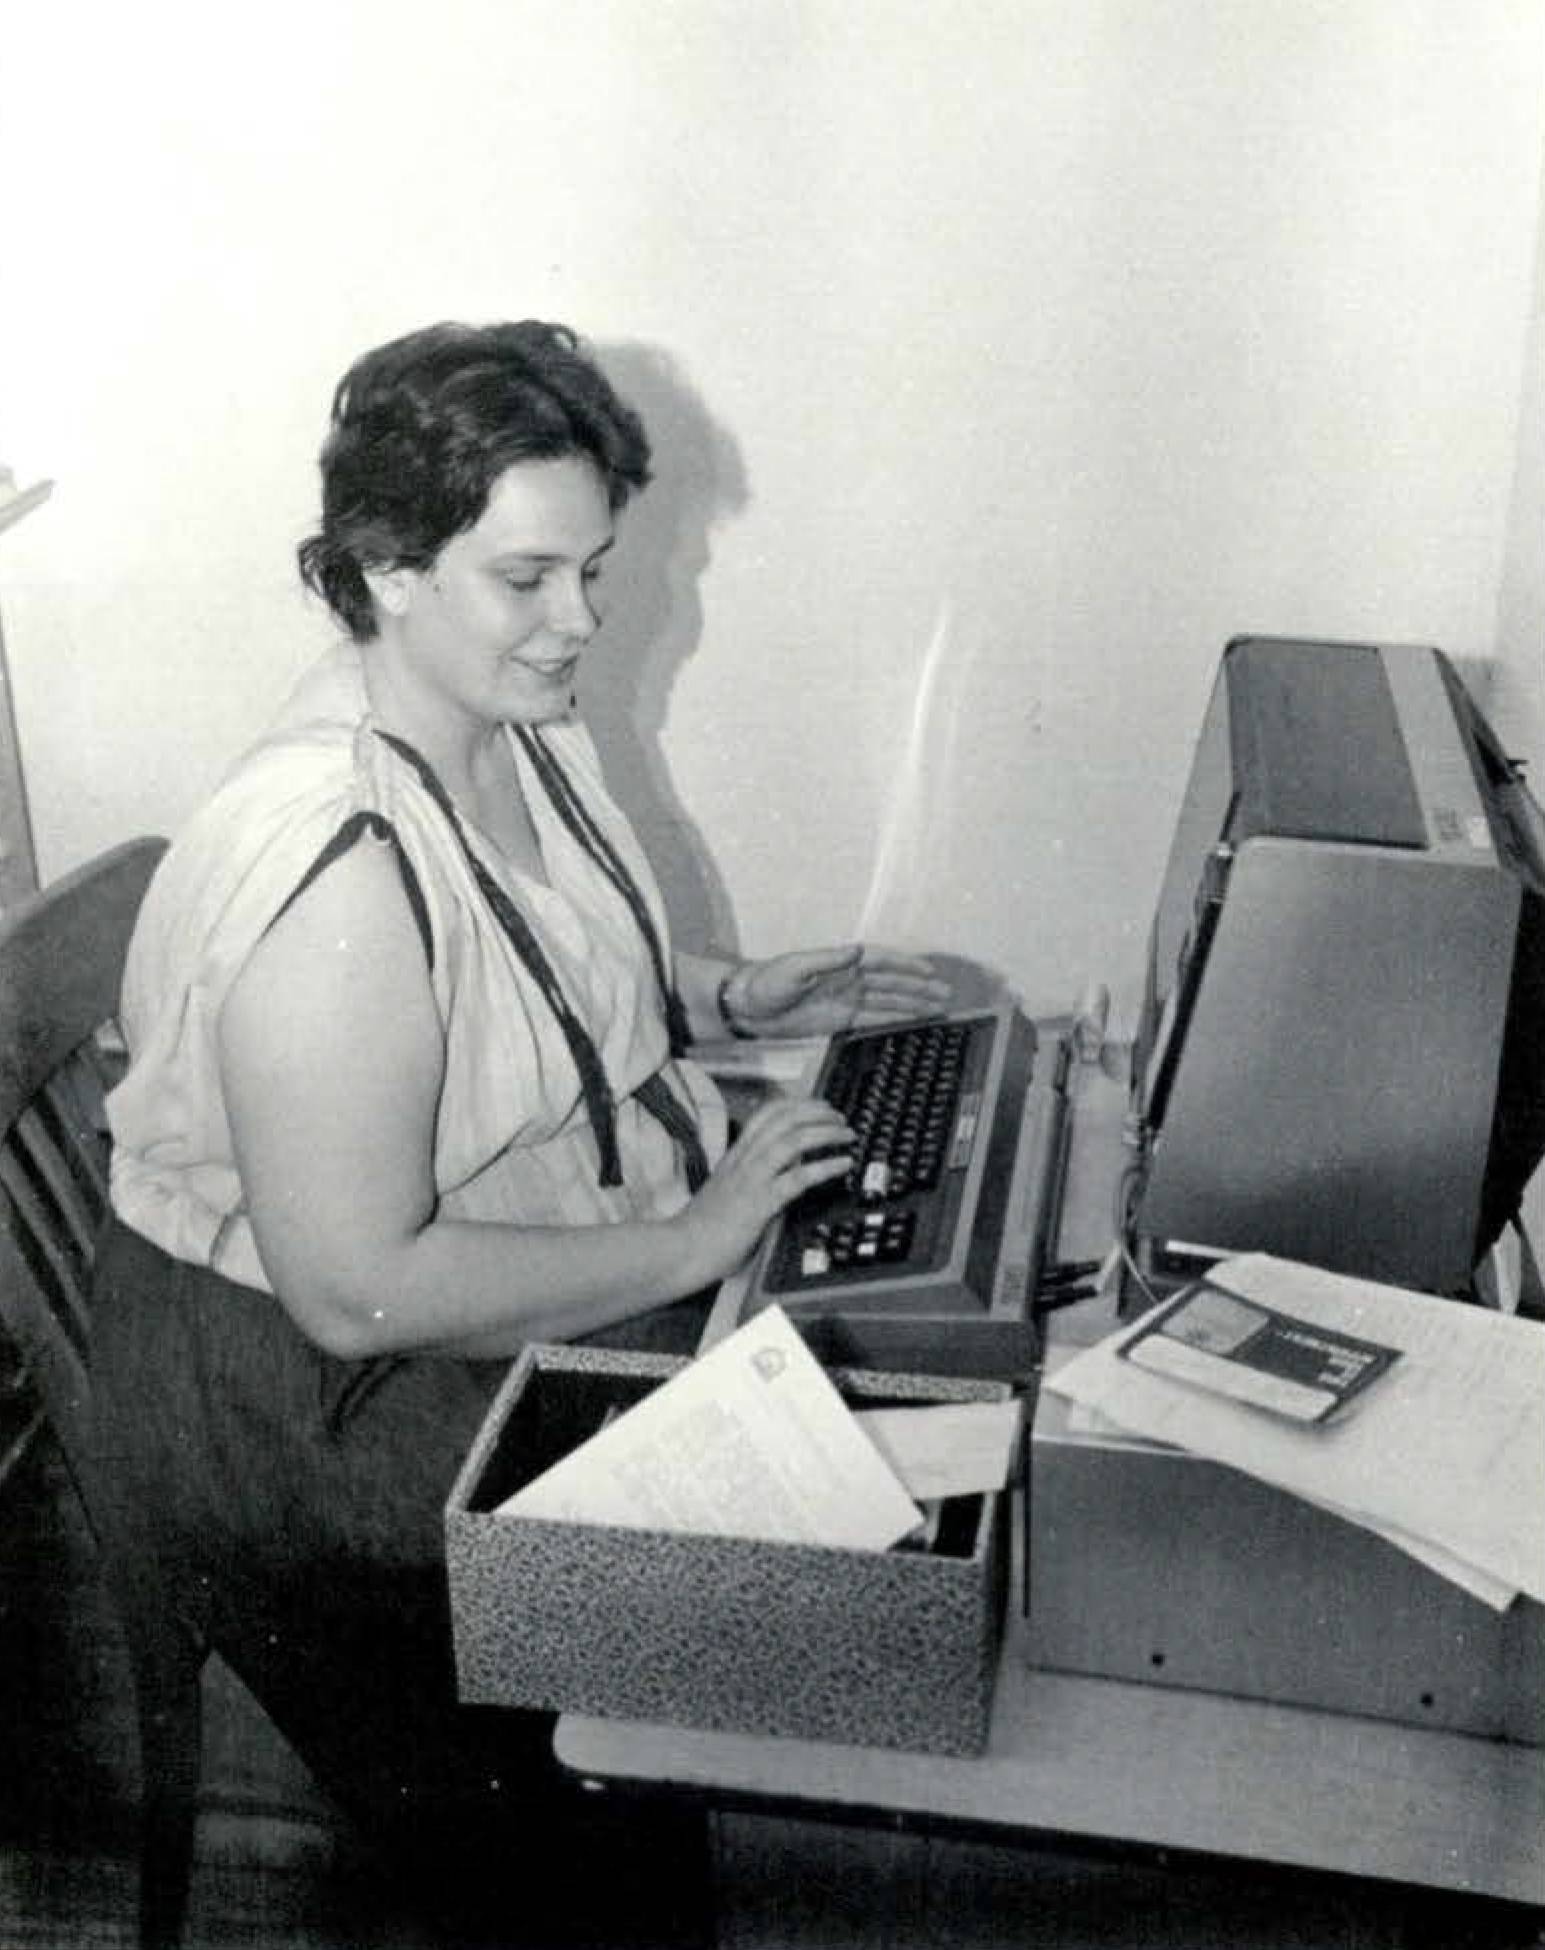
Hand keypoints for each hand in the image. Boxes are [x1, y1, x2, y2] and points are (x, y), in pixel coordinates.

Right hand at [675, 1095, 855, 1284]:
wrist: (680, 1251)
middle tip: (840, 1118)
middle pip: (784, 1119)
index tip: (819, 1108)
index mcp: (735, 1157)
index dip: (797, 1105)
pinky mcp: (759, 1203)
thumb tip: (778, 1178)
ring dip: (825, 1133)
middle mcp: (743, 1161)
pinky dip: (825, 1167)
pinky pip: (798, 1177)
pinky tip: (842, 1165)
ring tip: (846, 1135)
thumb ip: (748, 1181)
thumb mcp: (725, 1194)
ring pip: (793, 1140)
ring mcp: (751, 1179)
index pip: (766, 1115)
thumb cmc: (700, 1230)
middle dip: (817, 1112)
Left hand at [726, 945, 951, 1039]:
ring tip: (939, 1007)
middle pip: (891, 982)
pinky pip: (873, 1018)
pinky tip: (912, 1022)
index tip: (929, 971)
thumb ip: (827, 961)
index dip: (905, 965)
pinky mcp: (838, 1019)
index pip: (880, 961)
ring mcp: (845, 999)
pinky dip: (894, 1019)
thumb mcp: (794, 968)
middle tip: (945, 994)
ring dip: (912, 1004)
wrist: (745, 1007)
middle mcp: (847, 979)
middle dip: (918, 987)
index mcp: (839, 962)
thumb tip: (855, 950)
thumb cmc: (765, 982)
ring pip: (887, 1001)